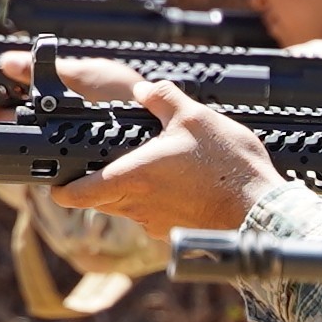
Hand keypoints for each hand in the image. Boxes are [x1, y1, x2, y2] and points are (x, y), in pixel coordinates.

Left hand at [36, 60, 274, 234]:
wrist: (262, 212)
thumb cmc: (228, 169)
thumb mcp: (195, 117)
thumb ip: (163, 99)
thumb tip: (146, 90)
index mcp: (130, 176)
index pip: (73, 194)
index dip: (59, 187)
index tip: (59, 177)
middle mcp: (136, 205)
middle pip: (97, 198)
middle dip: (96, 179)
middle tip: (110, 157)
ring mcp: (154, 223)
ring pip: (125, 206)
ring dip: (131, 188)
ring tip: (156, 165)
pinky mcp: (173, 231)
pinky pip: (152, 215)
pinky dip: (157, 201)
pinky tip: (181, 184)